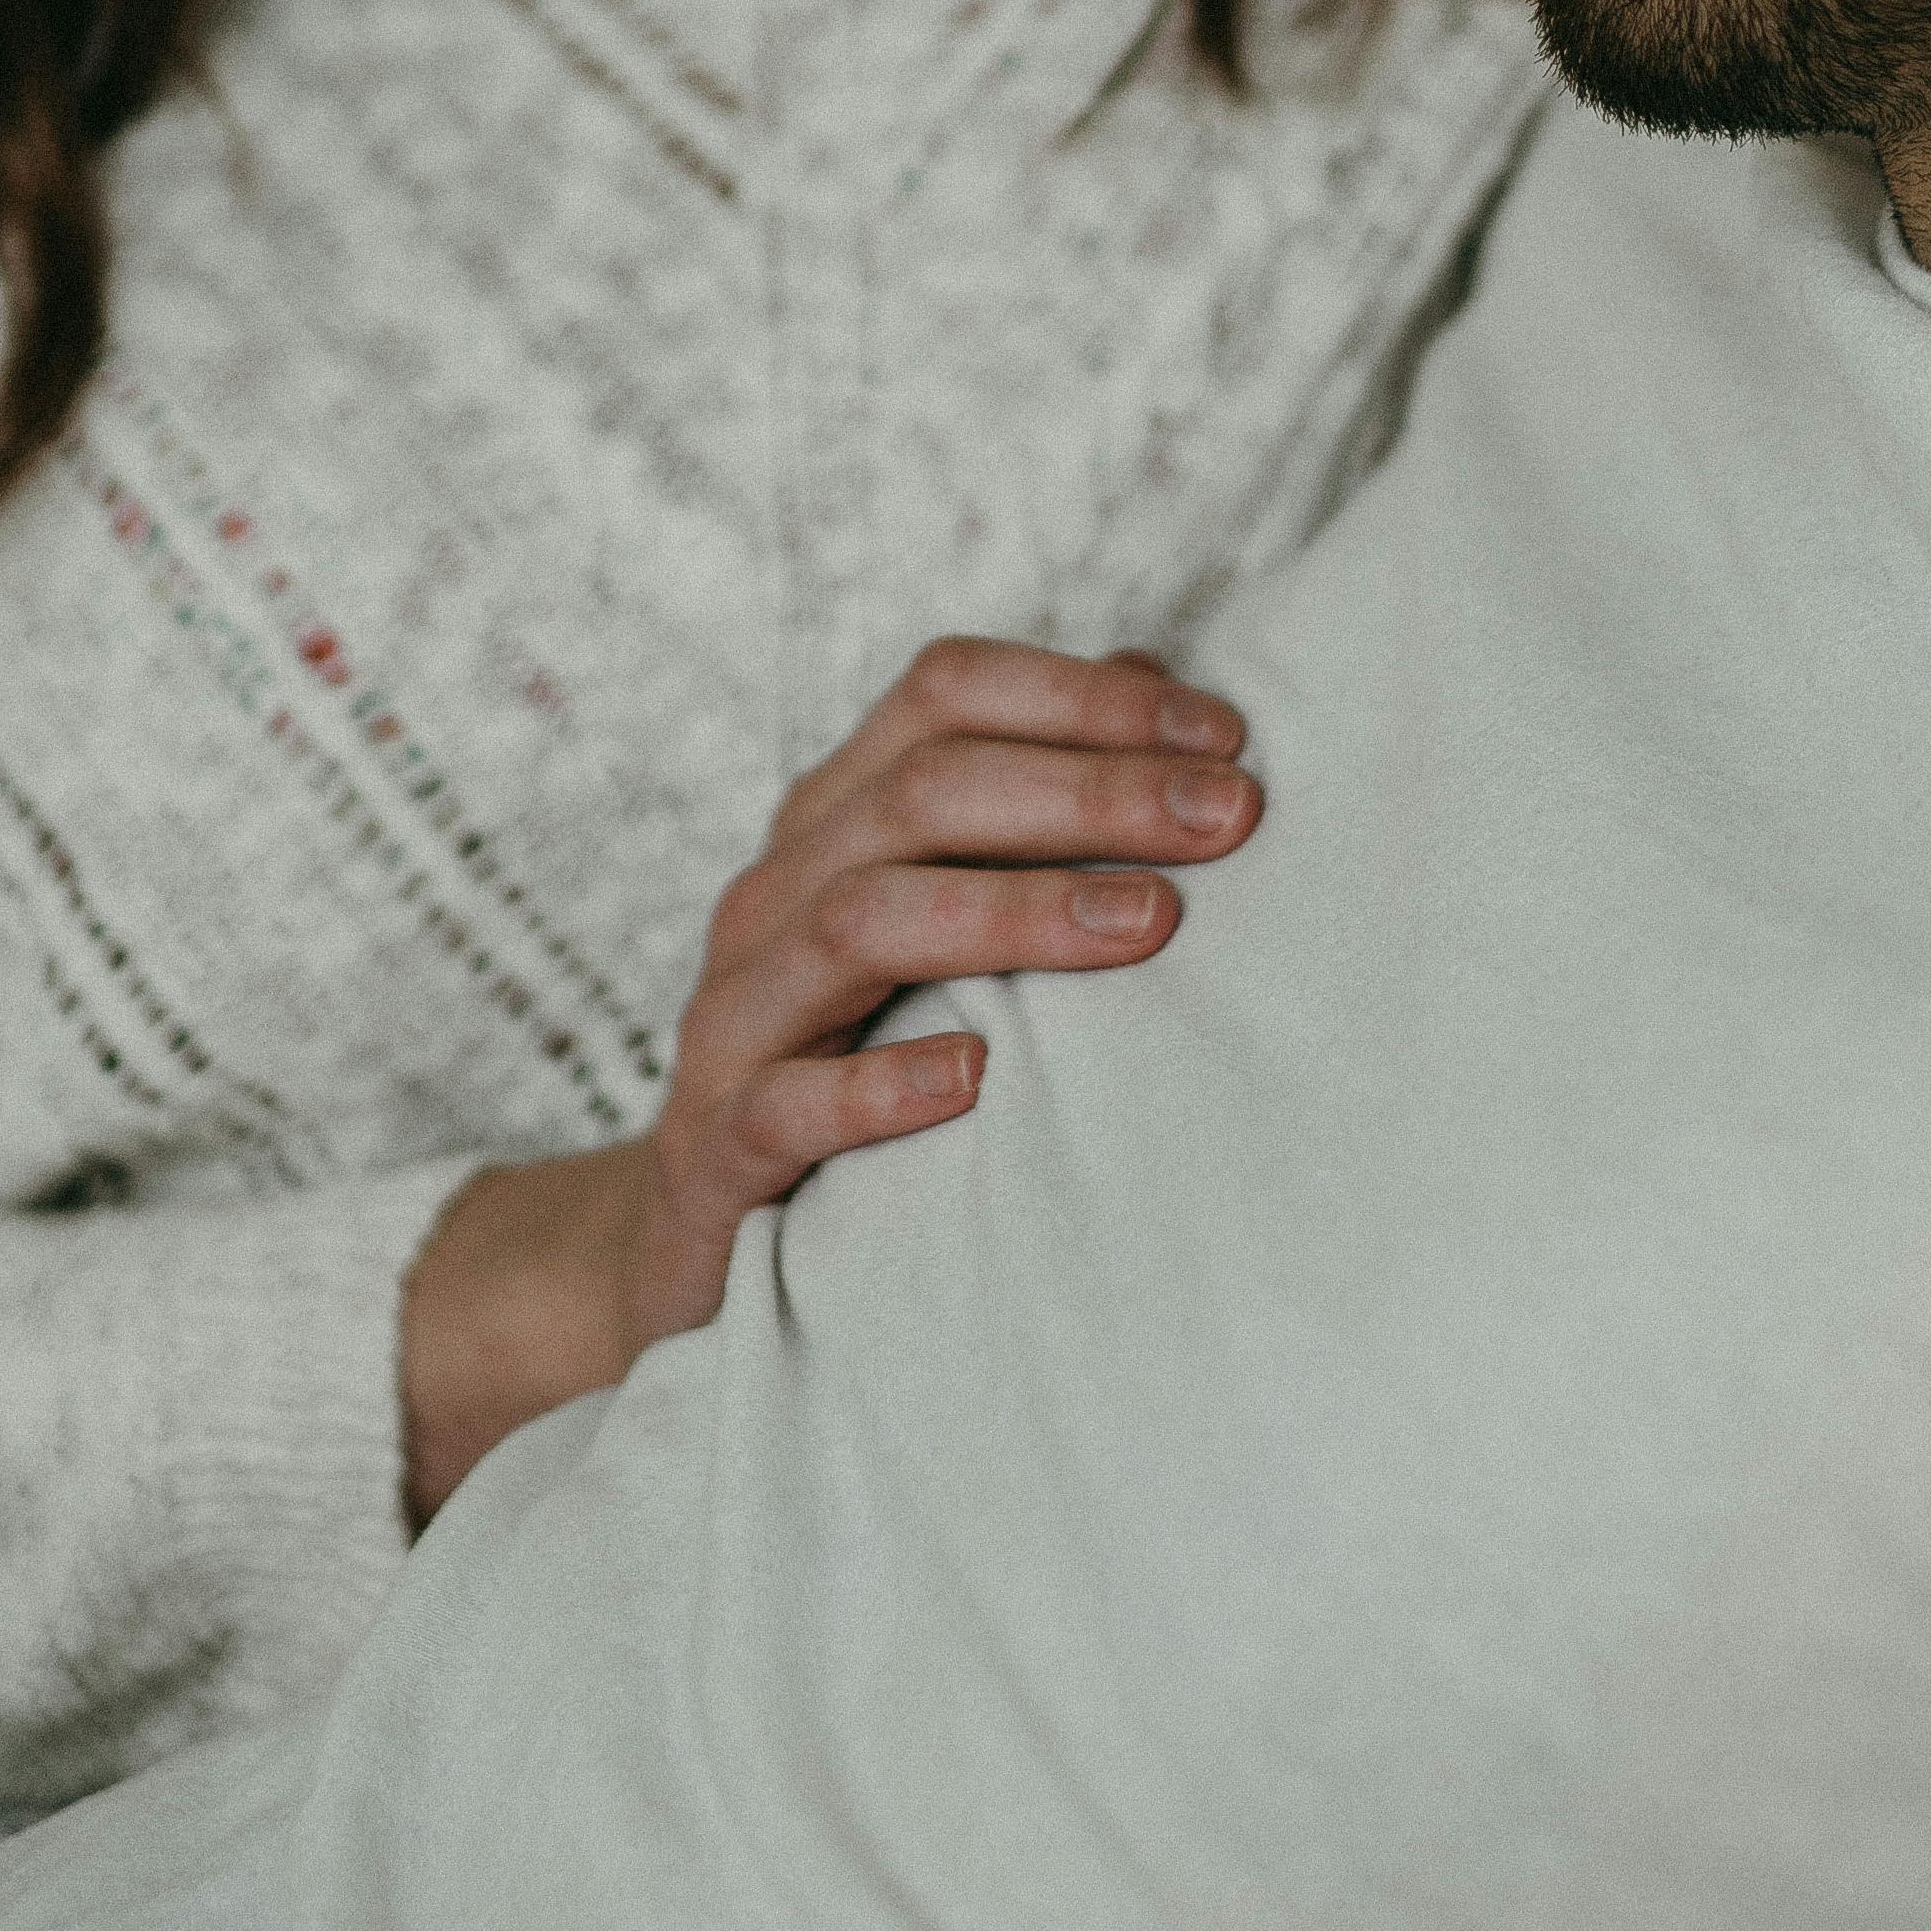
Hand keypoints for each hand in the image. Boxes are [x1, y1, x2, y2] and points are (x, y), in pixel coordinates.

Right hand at [398, 644, 1259, 1521]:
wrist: (700, 1238)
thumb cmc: (863, 1056)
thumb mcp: (945, 923)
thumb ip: (1039, 819)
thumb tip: (1183, 714)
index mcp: (835, 819)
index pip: (946, 693)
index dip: (1087, 697)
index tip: (1229, 739)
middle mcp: (777, 893)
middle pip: (922, 791)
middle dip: (1090, 791)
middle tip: (1230, 816)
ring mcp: (736, 1015)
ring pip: (860, 919)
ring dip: (1016, 912)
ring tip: (1150, 923)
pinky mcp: (717, 1145)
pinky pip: (787, 1103)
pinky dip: (881, 1088)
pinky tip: (978, 1081)